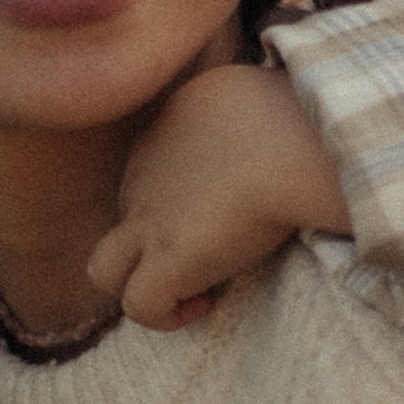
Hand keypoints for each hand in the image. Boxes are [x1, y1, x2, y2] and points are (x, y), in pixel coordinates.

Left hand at [89, 62, 351, 329]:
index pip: (154, 164)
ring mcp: (147, 220)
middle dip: (162, 237)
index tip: (232, 204)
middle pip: (128, 212)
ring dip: (141, 282)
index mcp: (172, 122)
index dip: (185, 194)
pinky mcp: (164, 260)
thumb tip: (271, 120)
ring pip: (104, 267)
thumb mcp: (262, 90)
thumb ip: (249, 105)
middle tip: (217, 247)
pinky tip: (208, 300)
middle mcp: (145, 170)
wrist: (291, 143)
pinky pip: (138, 306)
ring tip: (195, 286)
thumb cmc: (299, 113)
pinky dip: (166, 314)